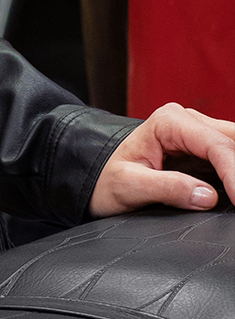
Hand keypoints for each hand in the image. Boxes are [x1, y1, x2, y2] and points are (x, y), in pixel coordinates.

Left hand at [89, 103, 234, 215]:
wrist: (97, 179)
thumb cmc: (107, 179)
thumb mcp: (128, 186)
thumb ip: (167, 188)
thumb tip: (207, 196)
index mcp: (168, 122)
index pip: (214, 144)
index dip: (233, 173)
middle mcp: (186, 121)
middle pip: (231, 140)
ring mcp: (196, 135)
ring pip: (233, 146)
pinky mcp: (202, 152)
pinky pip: (228, 158)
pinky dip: (233, 173)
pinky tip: (234, 192)